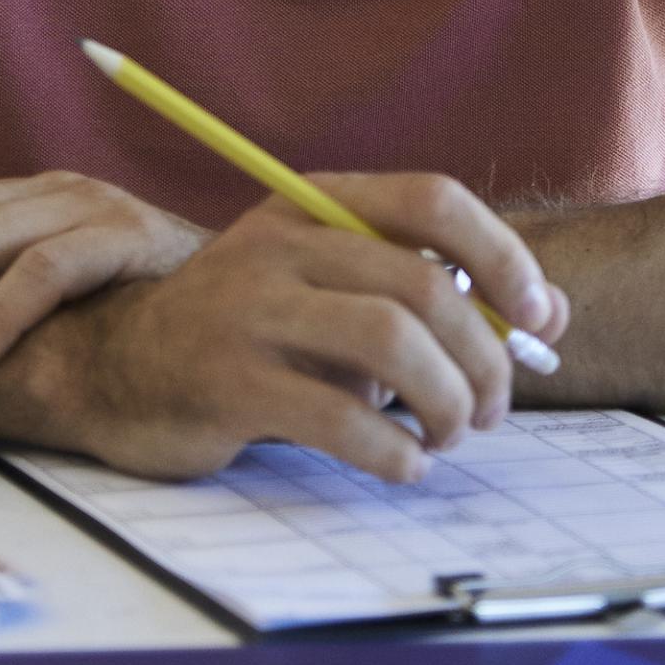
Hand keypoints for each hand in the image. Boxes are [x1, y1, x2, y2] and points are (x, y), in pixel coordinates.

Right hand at [0, 172, 570, 485]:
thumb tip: (547, 316)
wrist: (117, 367)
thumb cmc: (252, 331)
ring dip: (447, 401)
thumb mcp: (326, 285)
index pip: (432, 199)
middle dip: (484, 356)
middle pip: (422, 285)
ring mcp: (249, 310)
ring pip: (390, 342)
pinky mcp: (226, 382)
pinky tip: (403, 466)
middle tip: (495, 407)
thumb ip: (420, 289)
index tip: (541, 316)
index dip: (504, 255)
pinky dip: (394, 452)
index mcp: (314, 203)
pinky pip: (339, 418)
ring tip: (451, 435)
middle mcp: (281, 243)